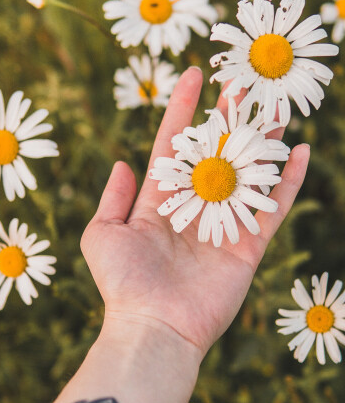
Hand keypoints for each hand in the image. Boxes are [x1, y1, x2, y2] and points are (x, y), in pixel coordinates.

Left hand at [80, 67, 308, 358]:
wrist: (153, 327)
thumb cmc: (122, 283)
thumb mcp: (101, 234)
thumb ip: (112, 198)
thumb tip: (123, 163)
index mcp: (160, 200)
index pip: (174, 143)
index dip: (183, 108)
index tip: (193, 75)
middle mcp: (195, 207)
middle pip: (216, 152)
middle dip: (229, 117)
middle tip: (243, 83)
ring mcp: (224, 225)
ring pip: (248, 172)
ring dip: (262, 140)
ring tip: (276, 107)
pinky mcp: (249, 246)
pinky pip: (273, 207)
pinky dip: (288, 181)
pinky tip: (300, 151)